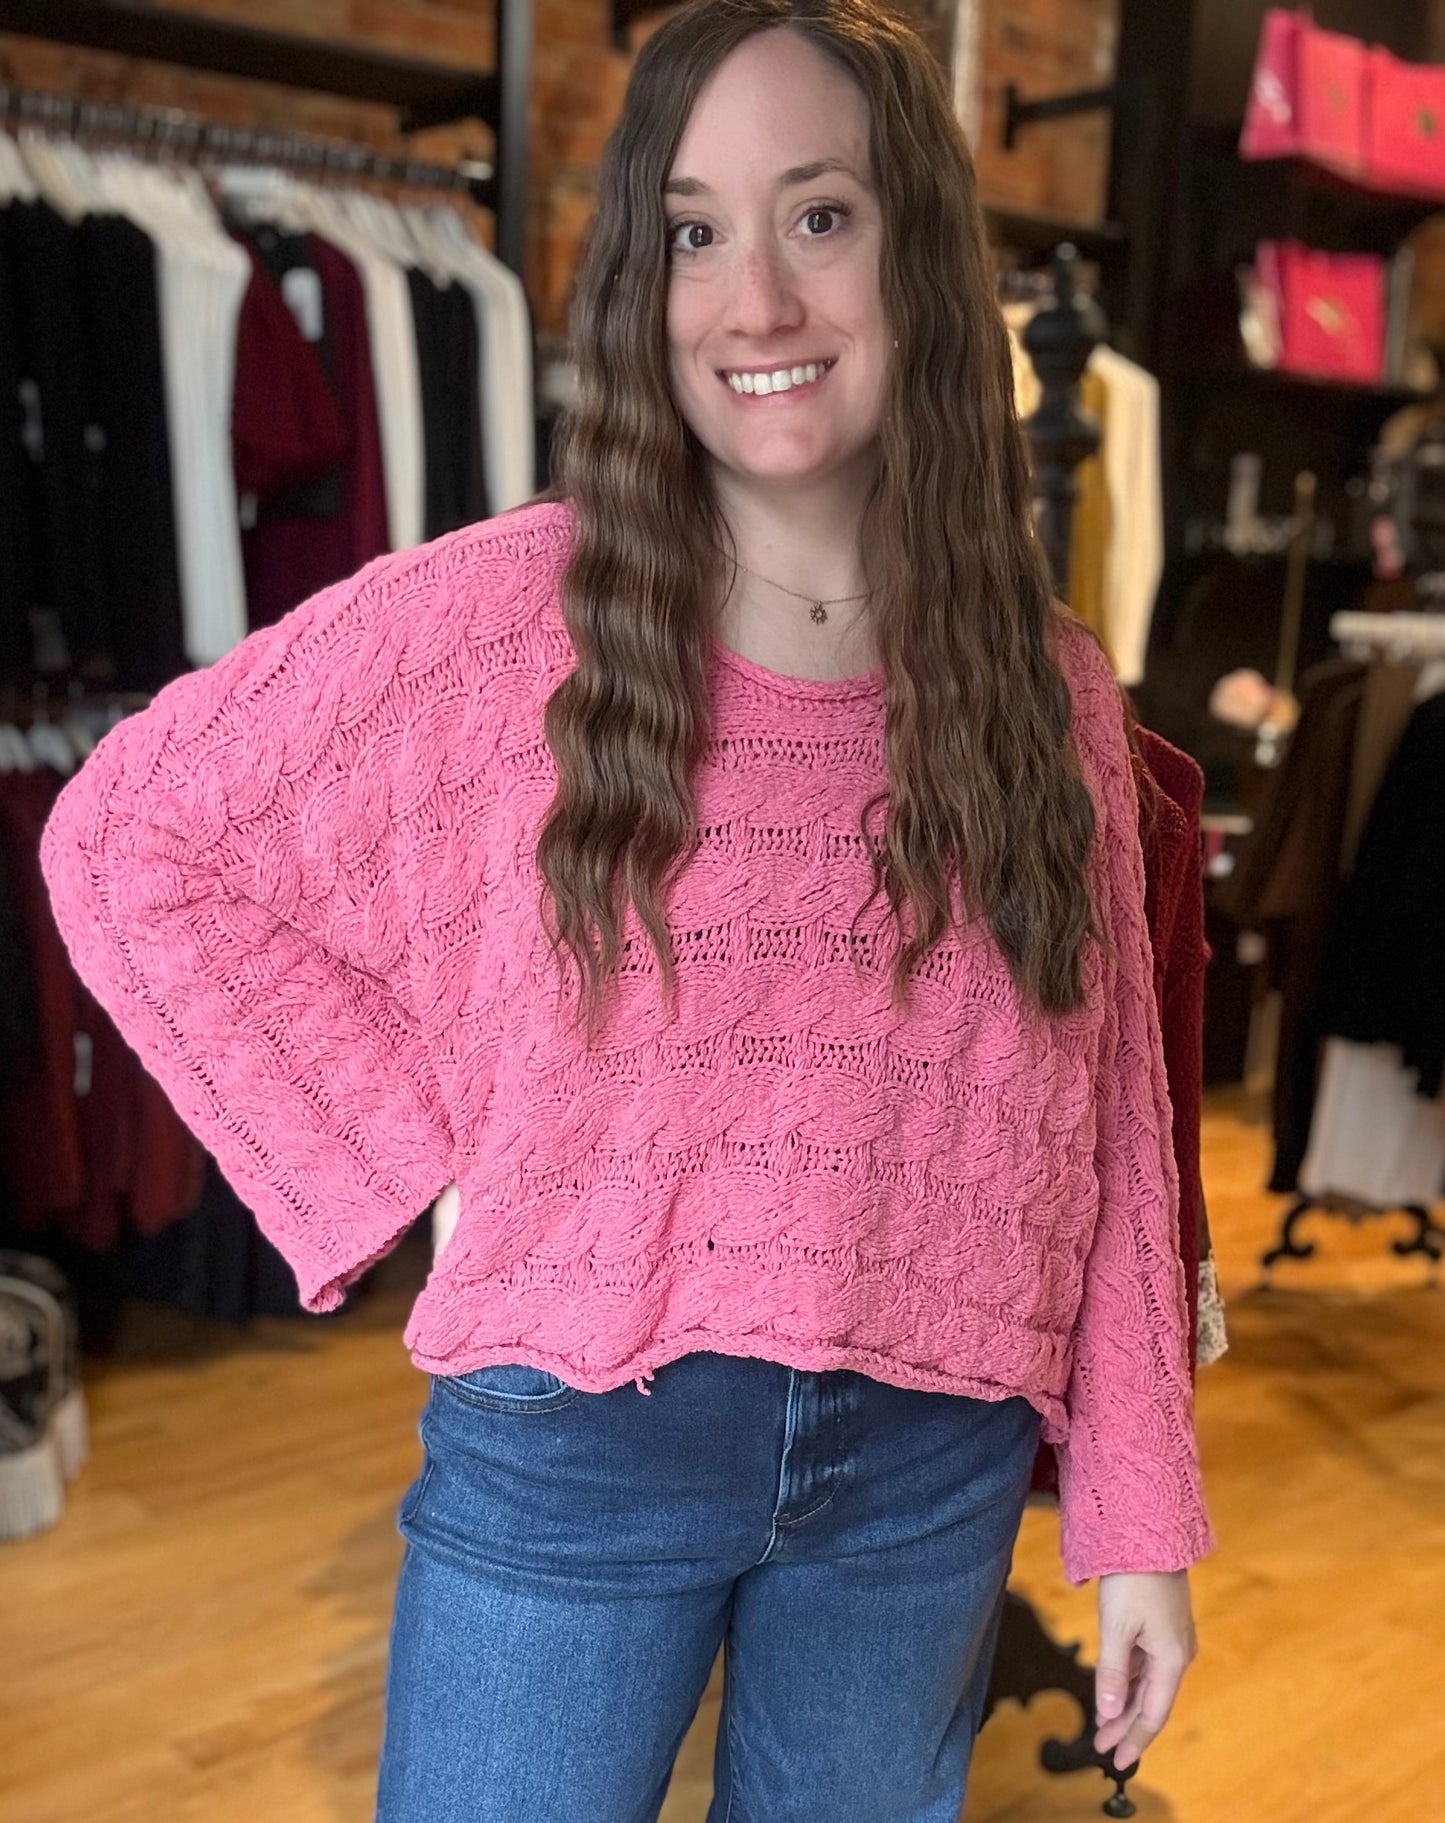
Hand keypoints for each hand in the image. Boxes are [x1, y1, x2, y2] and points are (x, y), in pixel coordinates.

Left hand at [1093, 1569, 1197, 1771]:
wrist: (1150, 1532)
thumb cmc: (1133, 1578)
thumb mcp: (1117, 1627)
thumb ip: (1112, 1672)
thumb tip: (1109, 1713)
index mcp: (1171, 1660)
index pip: (1153, 1714)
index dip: (1135, 1739)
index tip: (1117, 1761)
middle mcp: (1177, 1654)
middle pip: (1151, 1701)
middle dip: (1126, 1725)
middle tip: (1101, 1746)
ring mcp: (1171, 1639)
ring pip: (1147, 1683)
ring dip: (1125, 1703)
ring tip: (1103, 1723)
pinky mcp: (1162, 1625)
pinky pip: (1145, 1663)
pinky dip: (1128, 1679)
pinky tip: (1113, 1688)